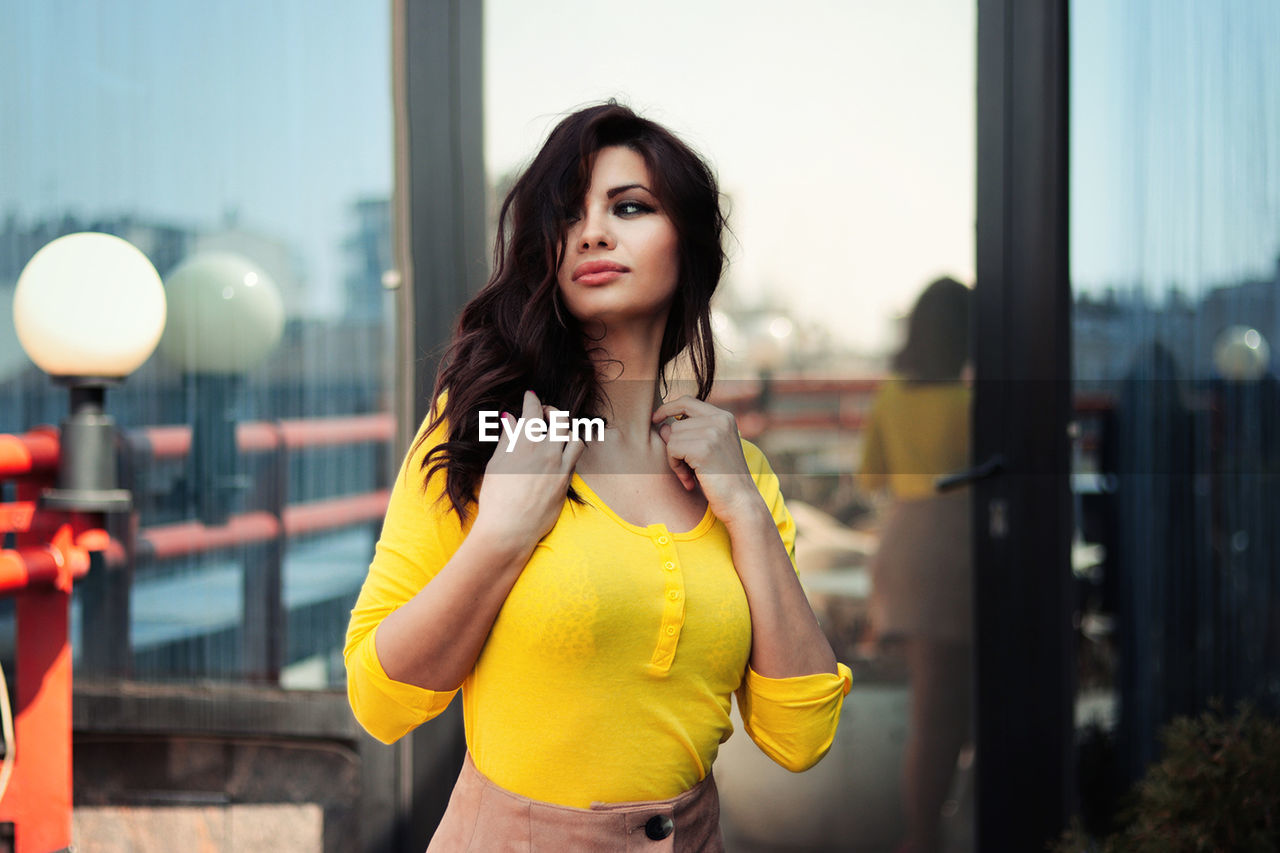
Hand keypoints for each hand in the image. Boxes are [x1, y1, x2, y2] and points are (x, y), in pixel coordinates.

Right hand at [472, 390, 585, 548]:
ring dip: (566, 430)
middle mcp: (547, 450)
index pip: (533, 411)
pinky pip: (575, 456)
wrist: (510, 528)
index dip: (532, 400)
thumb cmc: (497, 497)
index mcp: (526, 442)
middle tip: (544, 412)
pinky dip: (570, 447)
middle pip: (560, 418)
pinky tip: (561, 450)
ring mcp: (560, 465)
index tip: (530, 396)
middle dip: (552, 411)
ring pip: (574, 436)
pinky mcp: (566, 480)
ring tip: (557, 431)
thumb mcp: (497, 463)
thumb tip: (511, 419)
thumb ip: (508, 438)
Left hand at [651, 395, 764, 525]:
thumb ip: (687, 435)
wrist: (741, 503)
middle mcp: (720, 420)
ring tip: (691, 475)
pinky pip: (672, 449)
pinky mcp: (704, 448)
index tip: (655, 419)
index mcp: (724, 417)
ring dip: (675, 460)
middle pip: (676, 424)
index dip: (668, 408)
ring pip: (672, 437)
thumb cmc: (722, 480)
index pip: (687, 401)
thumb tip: (661, 425)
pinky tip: (689, 480)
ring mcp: (713, 432)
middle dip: (675, 448)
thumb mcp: (706, 452)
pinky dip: (676, 466)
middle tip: (688, 470)